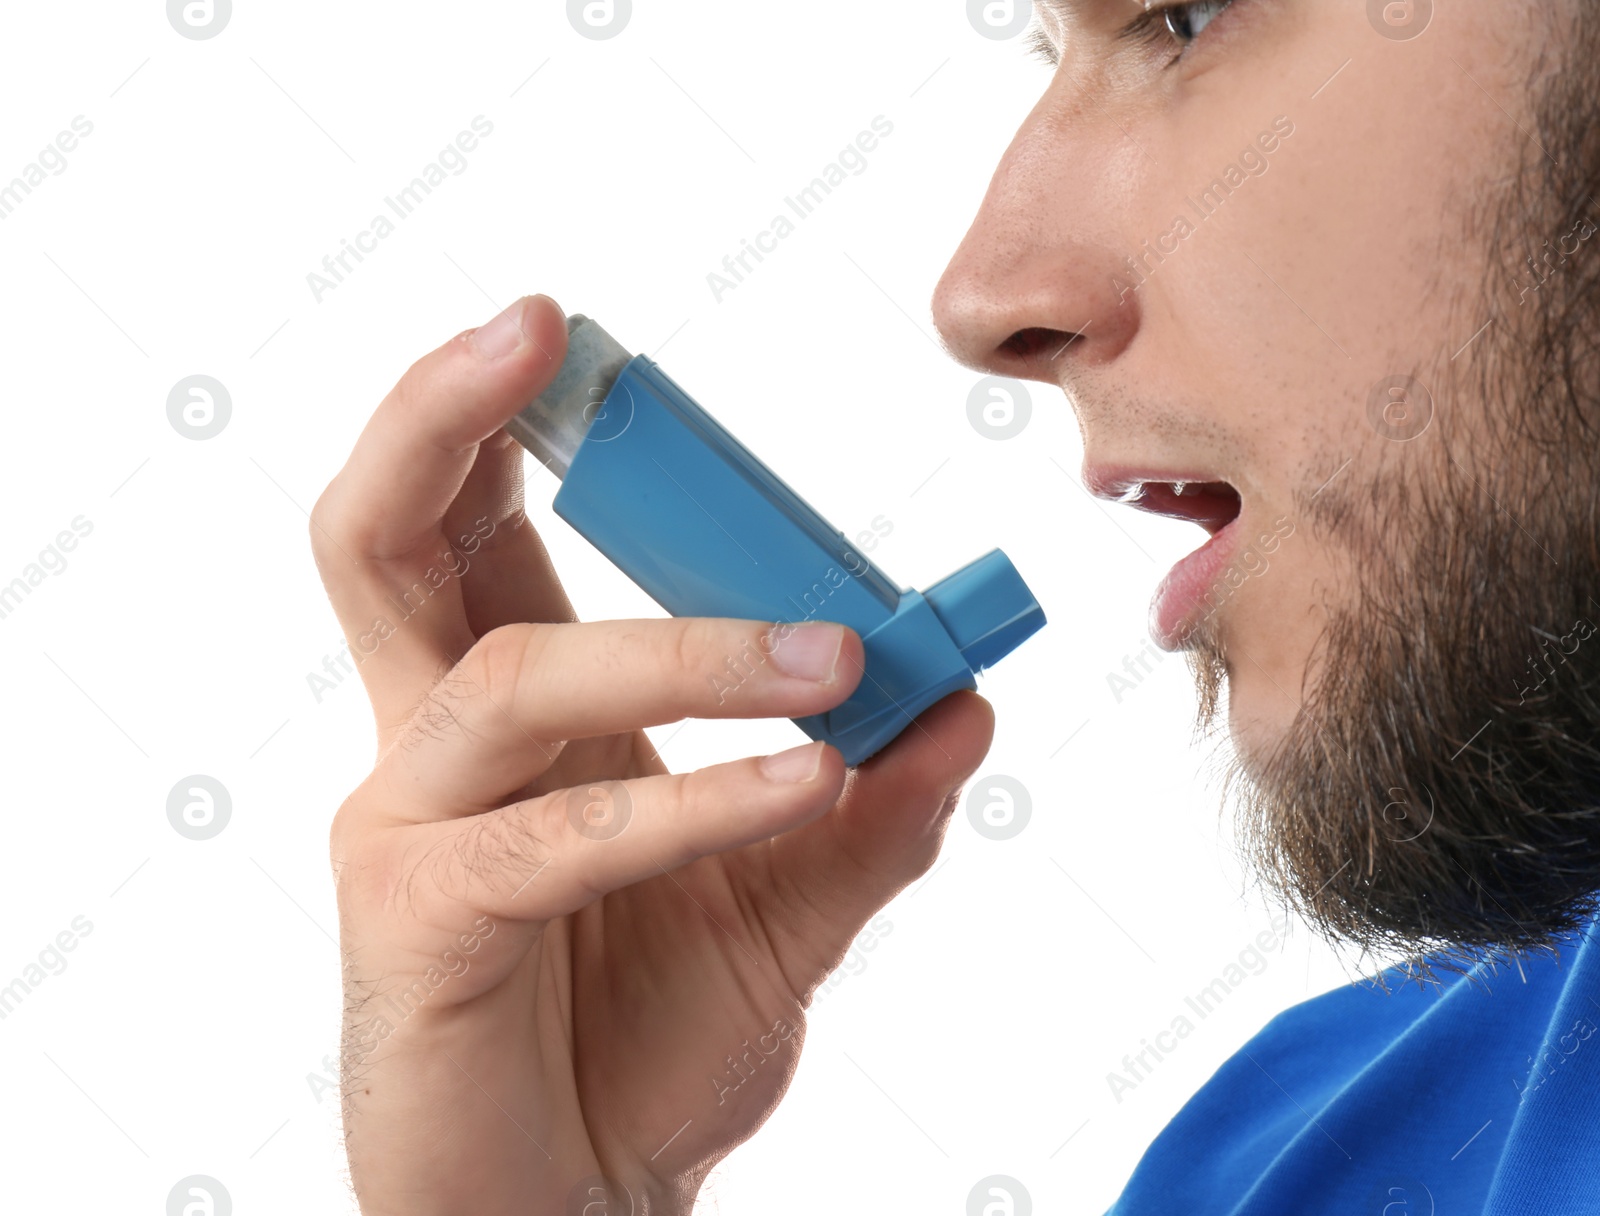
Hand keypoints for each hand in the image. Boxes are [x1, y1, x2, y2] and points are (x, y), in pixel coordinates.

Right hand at [310, 294, 994, 1214]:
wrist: (586, 1209)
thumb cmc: (649, 1047)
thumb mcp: (792, 902)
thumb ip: (873, 804)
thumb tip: (963, 698)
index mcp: (514, 714)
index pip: (475, 526)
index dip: (500, 419)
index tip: (575, 335)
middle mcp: (438, 747)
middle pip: (383, 540)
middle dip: (440, 417)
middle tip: (539, 328)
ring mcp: (412, 831)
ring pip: (513, 675)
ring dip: (683, 646)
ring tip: (832, 657)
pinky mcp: (419, 926)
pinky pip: (562, 836)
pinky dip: (696, 799)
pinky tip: (807, 784)